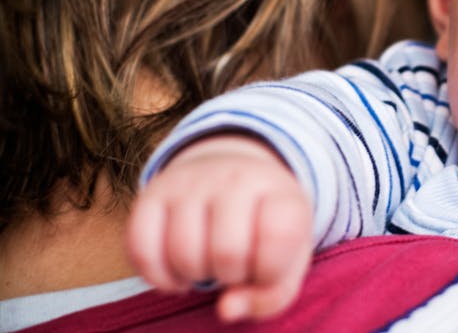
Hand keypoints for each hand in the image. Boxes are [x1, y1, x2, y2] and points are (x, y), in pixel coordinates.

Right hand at [127, 134, 312, 321]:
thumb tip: (226, 309)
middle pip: (227, 251)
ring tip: (207, 266)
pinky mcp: (152, 192)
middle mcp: (237, 177)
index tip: (265, 267)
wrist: (233, 177)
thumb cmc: (264, 231)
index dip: (269, 271)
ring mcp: (192, 181)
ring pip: (183, 251)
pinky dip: (158, 277)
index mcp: (281, 193)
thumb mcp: (286, 261)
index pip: (278, 236)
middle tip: (234, 266)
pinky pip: (142, 248)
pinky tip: (177, 275)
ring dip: (194, 276)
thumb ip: (271, 296)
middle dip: (230, 276)